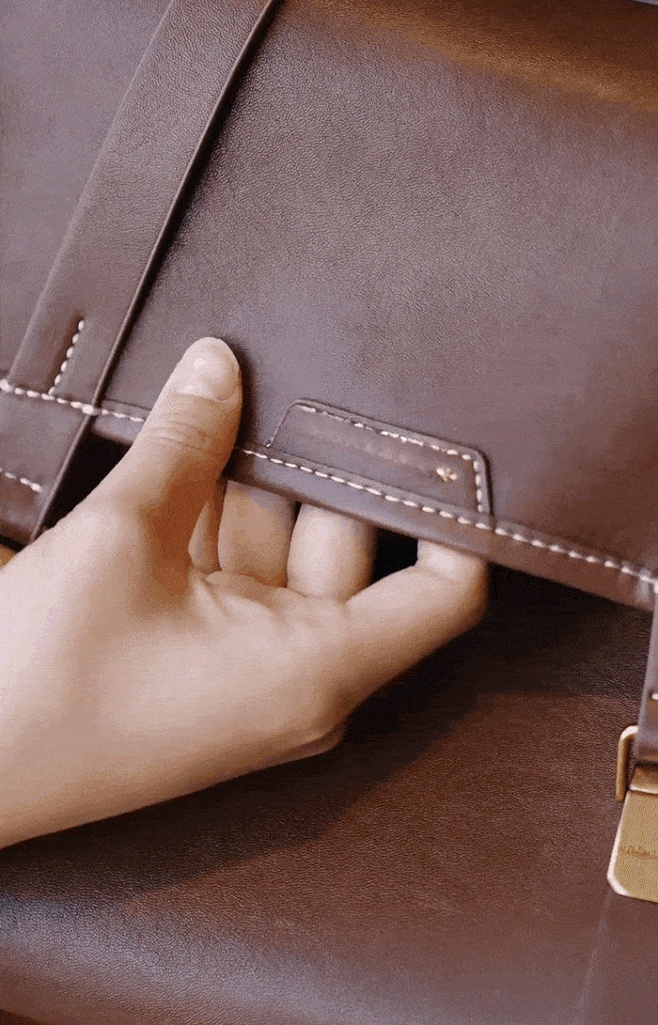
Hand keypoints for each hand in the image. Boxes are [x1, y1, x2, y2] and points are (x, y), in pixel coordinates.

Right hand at [0, 337, 486, 848]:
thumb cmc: (42, 686)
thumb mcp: (122, 537)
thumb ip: (184, 441)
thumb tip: (218, 365)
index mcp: (318, 667)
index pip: (442, 593)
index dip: (452, 516)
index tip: (438, 442)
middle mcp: (302, 677)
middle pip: (348, 545)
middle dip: (312, 465)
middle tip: (290, 378)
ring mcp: (253, 672)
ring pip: (283, 550)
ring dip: (249, 484)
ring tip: (219, 406)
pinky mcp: (210, 663)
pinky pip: (238, 574)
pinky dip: (214, 520)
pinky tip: (182, 459)